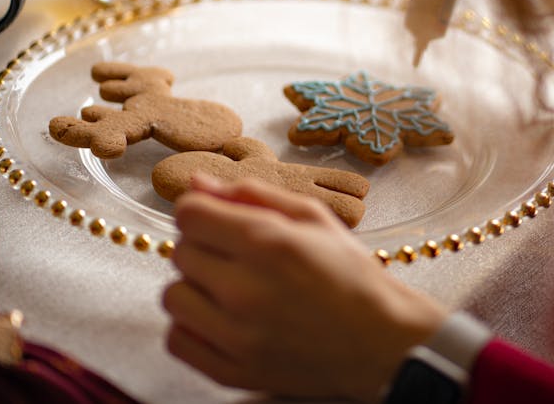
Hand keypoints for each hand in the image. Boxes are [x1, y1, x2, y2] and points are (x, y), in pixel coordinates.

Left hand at [163, 176, 448, 401]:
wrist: (382, 341)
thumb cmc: (351, 275)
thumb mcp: (314, 218)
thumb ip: (253, 195)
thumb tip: (197, 183)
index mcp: (267, 242)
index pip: (189, 214)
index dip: (202, 211)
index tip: (219, 221)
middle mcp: (245, 289)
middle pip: (181, 252)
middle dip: (204, 247)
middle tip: (238, 257)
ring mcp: (236, 335)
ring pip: (172, 296)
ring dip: (195, 287)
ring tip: (229, 290)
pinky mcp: (233, 371)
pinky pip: (176, 340)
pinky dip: (191, 327)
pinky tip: (222, 320)